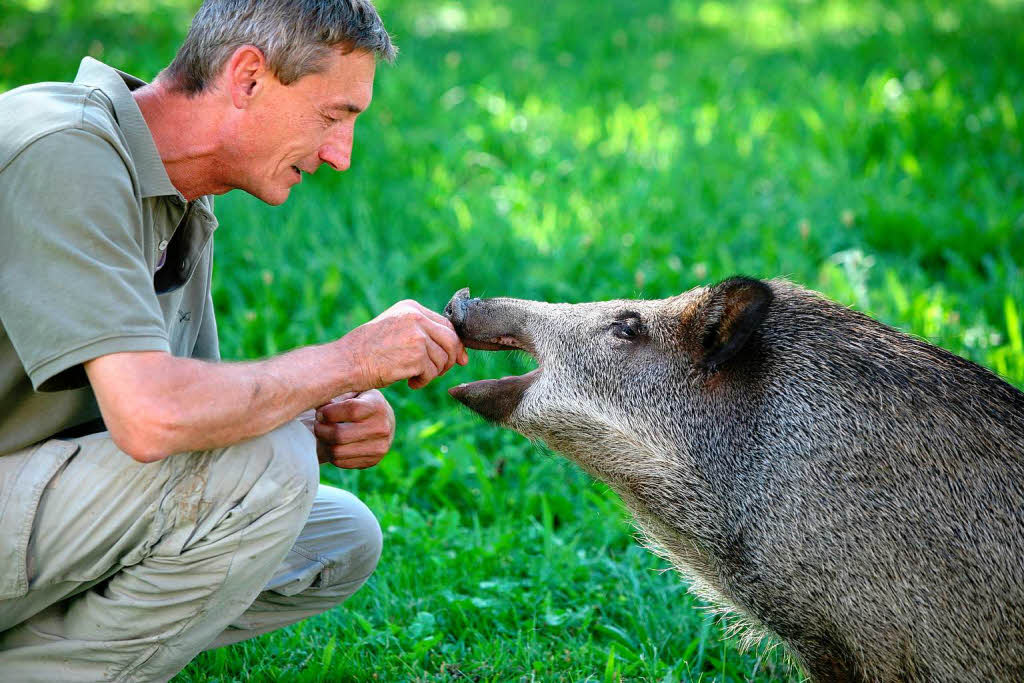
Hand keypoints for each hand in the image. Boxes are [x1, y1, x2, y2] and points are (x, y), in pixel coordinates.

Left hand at [305, 390, 395, 468]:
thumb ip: (337, 393)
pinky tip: (332, 444)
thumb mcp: (354, 391)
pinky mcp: (373, 461)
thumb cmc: (360, 402)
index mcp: (377, 405)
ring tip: (324, 433)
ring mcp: (379, 447)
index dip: (329, 412)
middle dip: (322, 429)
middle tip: (318, 424)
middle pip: (340, 434)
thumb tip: (315, 401)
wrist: (382, 422)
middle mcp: (382, 428)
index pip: (351, 410)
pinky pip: (341, 462)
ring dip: (324, 443)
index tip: (320, 412)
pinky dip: (331, 454)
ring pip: (337, 451)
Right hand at [338, 299, 468, 389]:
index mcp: (411, 308)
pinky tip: (410, 383)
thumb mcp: (395, 329)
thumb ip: (422, 333)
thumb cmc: (368, 350)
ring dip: (432, 374)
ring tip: (415, 378)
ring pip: (443, 359)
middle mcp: (416, 318)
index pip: (446, 324)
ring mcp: (417, 336)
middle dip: (450, 360)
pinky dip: (423, 382)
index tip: (459, 359)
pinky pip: (432, 373)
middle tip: (438, 373)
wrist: (347, 362)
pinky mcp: (416, 356)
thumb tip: (458, 353)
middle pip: (451, 340)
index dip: (455, 344)